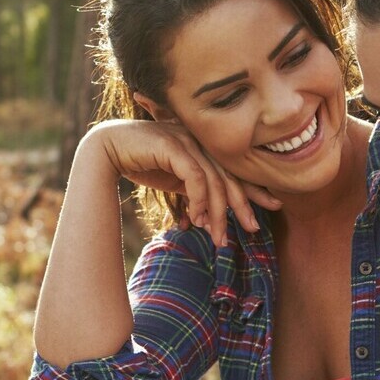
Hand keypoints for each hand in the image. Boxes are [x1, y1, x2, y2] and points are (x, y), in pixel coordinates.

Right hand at [87, 120, 282, 246]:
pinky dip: (199, 200)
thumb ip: (193, 187)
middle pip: (229, 175)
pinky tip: (196, 219)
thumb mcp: (174, 178)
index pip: (234, 169)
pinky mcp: (173, 146)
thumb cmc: (140, 162)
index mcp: (203, 146)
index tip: (272, 207)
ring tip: (217, 238)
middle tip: (253, 228)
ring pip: (214, 180)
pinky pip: (195, 176)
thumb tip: (208, 213)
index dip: (254, 189)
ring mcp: (187, 140)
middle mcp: (199, 140)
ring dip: (216, 213)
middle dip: (243, 205)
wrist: (108, 148)